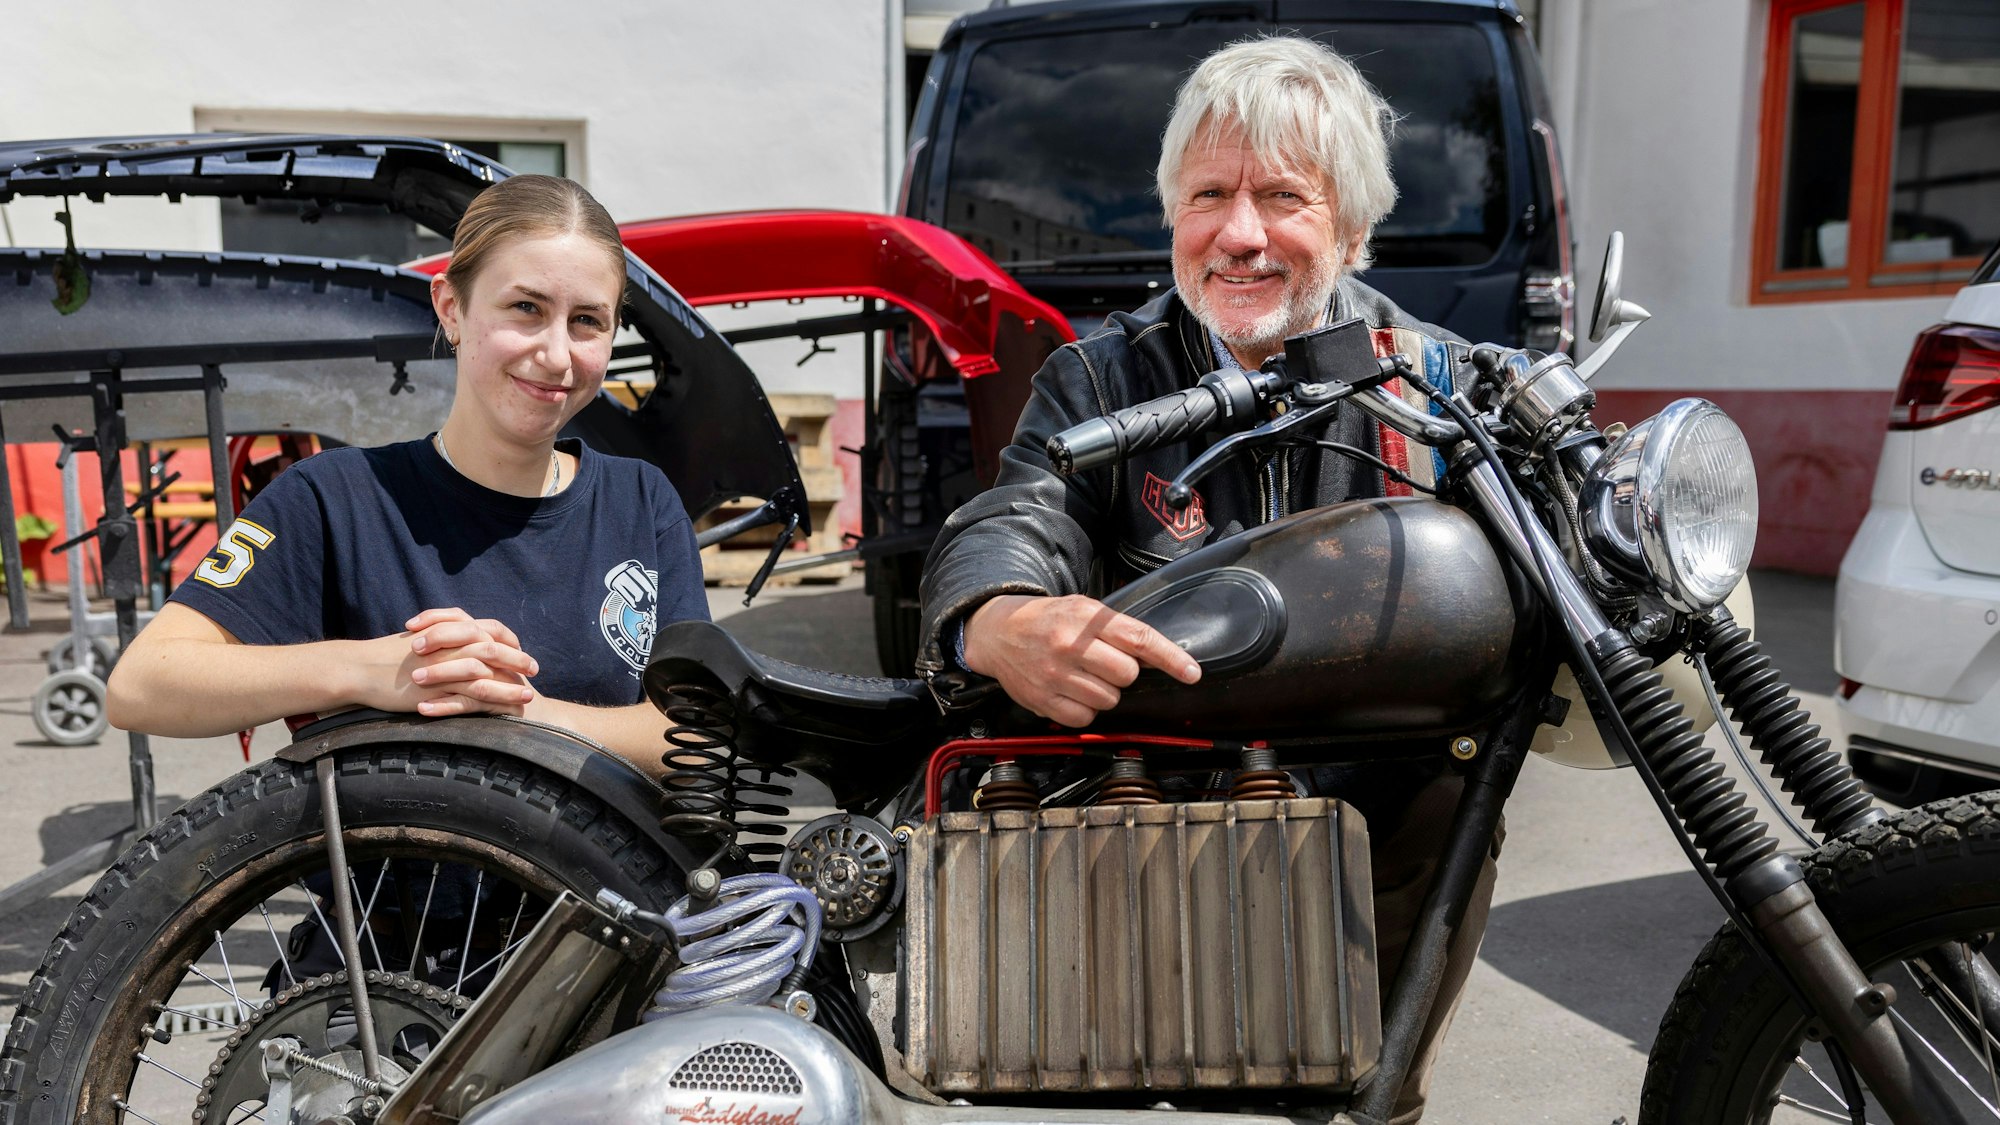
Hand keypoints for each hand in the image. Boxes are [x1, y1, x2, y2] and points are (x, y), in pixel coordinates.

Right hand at [352, 608, 539, 716]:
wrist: (360, 667)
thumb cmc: (385, 656)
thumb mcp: (419, 641)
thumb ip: (442, 640)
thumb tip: (456, 643)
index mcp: (448, 631)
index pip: (489, 629)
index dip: (508, 640)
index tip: (522, 649)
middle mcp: (450, 646)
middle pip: (494, 648)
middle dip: (517, 659)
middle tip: (534, 669)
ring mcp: (444, 667)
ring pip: (487, 672)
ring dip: (510, 684)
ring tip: (528, 695)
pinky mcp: (437, 689)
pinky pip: (470, 695)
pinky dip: (491, 701)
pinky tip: (504, 710)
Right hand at [962, 594, 1199, 727]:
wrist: (997, 632)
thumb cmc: (1048, 620)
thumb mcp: (1083, 609)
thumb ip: (1118, 630)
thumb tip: (1158, 656)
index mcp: (1086, 617)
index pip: (1139, 639)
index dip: (1170, 658)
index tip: (1191, 673)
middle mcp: (1070, 645)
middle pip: (1127, 674)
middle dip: (1124, 672)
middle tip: (1104, 663)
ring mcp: (1055, 675)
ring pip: (1108, 699)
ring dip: (1104, 692)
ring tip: (1083, 676)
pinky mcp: (1042, 699)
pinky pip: (1085, 717)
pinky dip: (1085, 709)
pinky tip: (1071, 691)